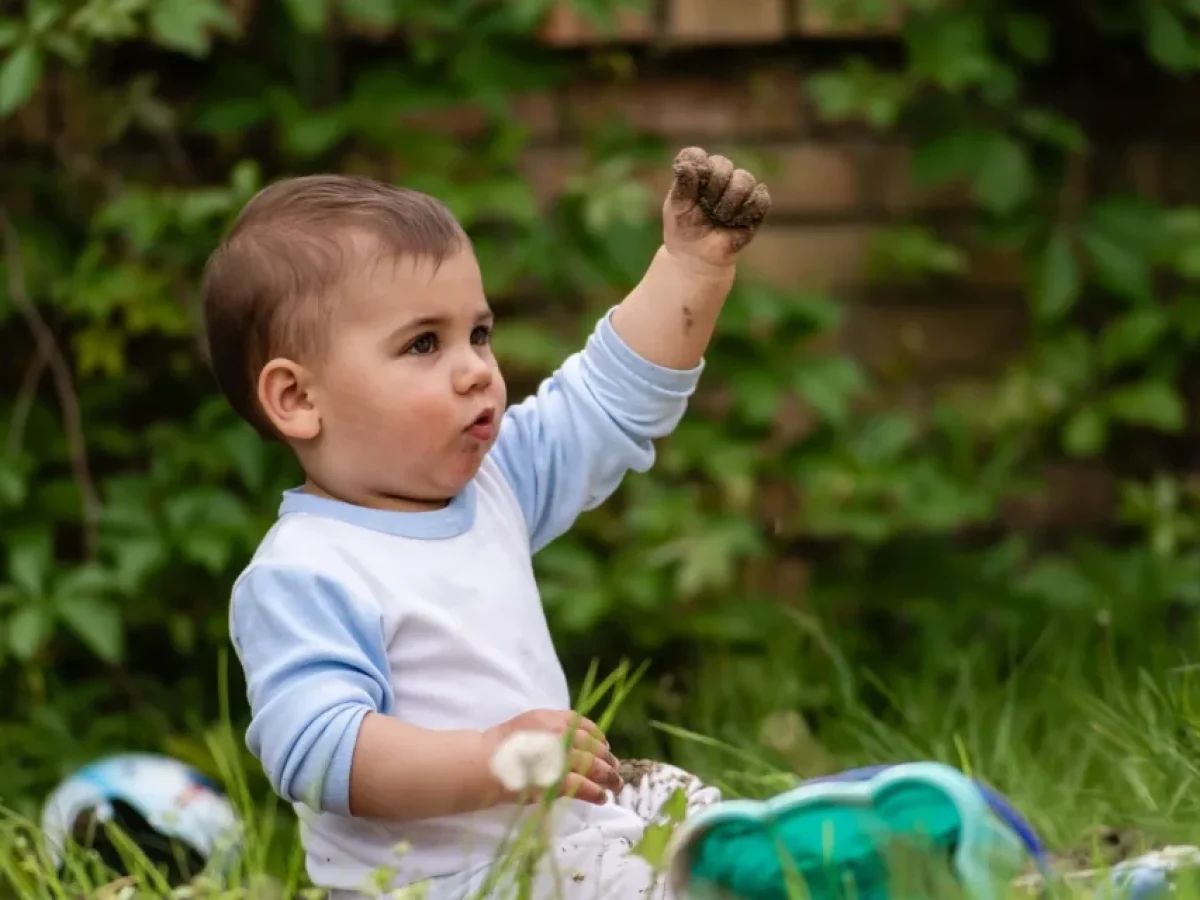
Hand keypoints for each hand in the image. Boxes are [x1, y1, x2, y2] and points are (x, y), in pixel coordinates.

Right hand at [483, 710, 622, 805]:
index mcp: (554, 718)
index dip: (599, 738)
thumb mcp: (529, 724)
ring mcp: (560, 757)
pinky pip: (583, 786)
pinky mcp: (556, 780)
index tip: (605, 746)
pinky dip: (595, 792)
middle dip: (608, 759)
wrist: (485, 762)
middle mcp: (561, 734)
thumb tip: (570, 741)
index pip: (585, 726)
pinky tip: (601, 798)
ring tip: (615, 786)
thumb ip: (551, 728)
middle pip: (593, 747)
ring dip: (608, 777)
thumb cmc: (501, 744)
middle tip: (615, 769)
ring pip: (593, 766)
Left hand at [662, 146, 771, 270]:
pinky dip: (746, 211)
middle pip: (723, 164)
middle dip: (712, 190)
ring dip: (729, 203)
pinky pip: (760, 198)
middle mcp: (720, 176)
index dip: (696, 171)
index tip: (690, 191)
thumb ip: (682, 184)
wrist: (696, 257)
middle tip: (706, 210)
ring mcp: (739, 190)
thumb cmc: (683, 230)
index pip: (697, 156)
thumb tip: (686, 164)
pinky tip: (735, 222)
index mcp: (698, 172)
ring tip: (720, 218)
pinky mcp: (755, 207)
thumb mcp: (677, 207)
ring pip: (743, 179)